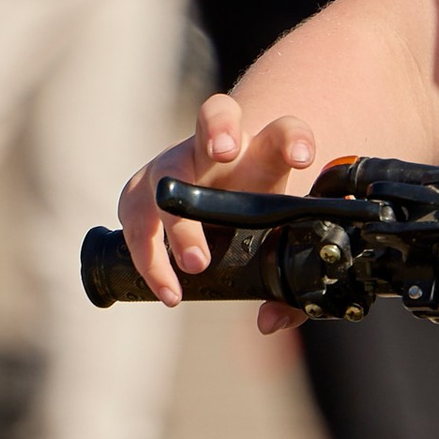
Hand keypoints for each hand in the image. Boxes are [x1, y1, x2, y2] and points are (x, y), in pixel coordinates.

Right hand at [120, 89, 321, 326]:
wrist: (209, 200)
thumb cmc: (251, 213)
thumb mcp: (277, 241)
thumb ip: (285, 283)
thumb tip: (269, 322)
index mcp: (262, 150)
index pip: (285, 130)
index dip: (293, 138)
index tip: (303, 158)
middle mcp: (213, 145)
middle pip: (215, 116)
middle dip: (217, 131)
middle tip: (224, 153)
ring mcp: (173, 164)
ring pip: (167, 173)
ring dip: (179, 218)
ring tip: (196, 263)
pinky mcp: (140, 193)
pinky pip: (136, 219)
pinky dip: (149, 256)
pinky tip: (169, 289)